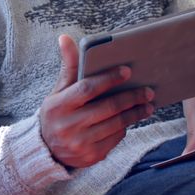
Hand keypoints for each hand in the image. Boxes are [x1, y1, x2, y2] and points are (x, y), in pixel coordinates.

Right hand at [40, 35, 155, 168]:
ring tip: (147, 105)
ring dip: (135, 113)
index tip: (128, 71)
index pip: (87, 88)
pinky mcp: (91, 156)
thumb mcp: (58, 91)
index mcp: (58, 105)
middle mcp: (68, 126)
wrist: (46, 150)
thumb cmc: (57, 113)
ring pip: (116, 124)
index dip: (109, 78)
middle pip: (108, 107)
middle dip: (131, 97)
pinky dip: (125, 127)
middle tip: (148, 91)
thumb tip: (65, 38)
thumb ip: (68, 66)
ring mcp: (80, 143)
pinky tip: (131, 119)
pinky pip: (115, 139)